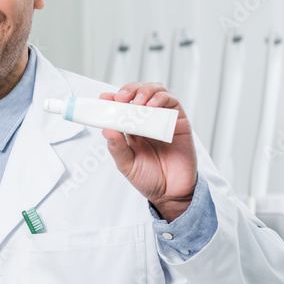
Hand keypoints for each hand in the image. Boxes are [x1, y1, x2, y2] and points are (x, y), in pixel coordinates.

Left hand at [99, 82, 196, 221]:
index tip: (104, 98)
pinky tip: (152, 105)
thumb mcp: (126, 165)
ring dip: (145, 91)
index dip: (112, 99)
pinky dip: (161, 98)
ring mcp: (163, 119)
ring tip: (138, 102)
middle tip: (121, 98)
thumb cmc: (148, 179)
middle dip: (128, 90)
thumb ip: (117, 148)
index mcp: (130, 128)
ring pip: (155, 91)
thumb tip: (106, 130)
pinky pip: (172, 102)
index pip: (120, 106)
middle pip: (137, 93)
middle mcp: (146, 120)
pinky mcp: (179, 121)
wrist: (171, 193)